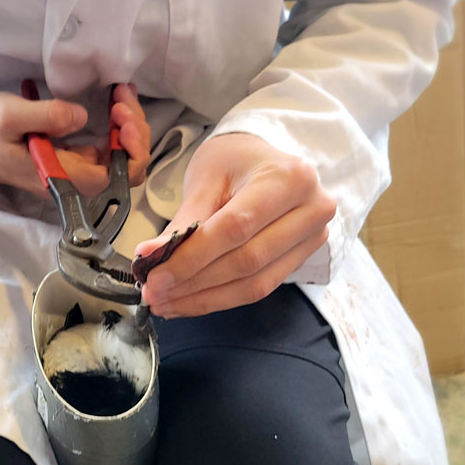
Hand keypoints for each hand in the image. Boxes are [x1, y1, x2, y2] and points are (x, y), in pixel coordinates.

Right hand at [0, 84, 149, 196]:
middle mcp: (73, 181)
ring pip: (119, 158)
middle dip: (133, 132)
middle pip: (125, 168)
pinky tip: (116, 102)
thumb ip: (48, 116)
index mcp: (61, 177)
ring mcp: (74, 171)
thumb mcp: (10, 115)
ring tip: (121, 95)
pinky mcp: (71, 159)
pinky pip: (106, 149)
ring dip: (128, 127)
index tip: (120, 116)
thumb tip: (83, 117)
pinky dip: (117, 126)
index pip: (116, 178)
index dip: (130, 149)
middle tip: (122, 97)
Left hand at [133, 133, 335, 317]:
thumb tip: (152, 257)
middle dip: (193, 283)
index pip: (235, 228)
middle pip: (246, 261)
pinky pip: (260, 287)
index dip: (192, 258)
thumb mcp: (207, 180)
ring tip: (166, 303)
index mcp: (289, 178)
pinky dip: (220, 298)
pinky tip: (189, 301)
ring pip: (253, 283)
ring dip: (204, 298)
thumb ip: (184, 222)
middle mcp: (311, 209)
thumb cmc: (235, 162)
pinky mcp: (302, 258)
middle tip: (154, 293)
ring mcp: (312, 237)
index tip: (155, 276)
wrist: (263, 161)